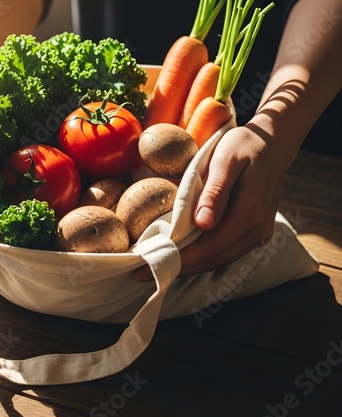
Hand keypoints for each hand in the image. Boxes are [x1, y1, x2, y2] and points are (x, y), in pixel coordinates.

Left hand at [135, 124, 286, 280]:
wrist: (274, 143)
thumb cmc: (245, 145)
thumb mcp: (225, 160)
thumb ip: (215, 192)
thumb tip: (202, 224)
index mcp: (249, 213)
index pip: (209, 248)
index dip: (178, 261)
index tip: (147, 267)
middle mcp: (257, 229)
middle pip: (213, 259)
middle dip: (178, 268)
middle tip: (142, 274)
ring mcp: (258, 233)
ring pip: (219, 258)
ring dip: (189, 265)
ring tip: (156, 266)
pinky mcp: (254, 231)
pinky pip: (226, 250)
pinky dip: (202, 255)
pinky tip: (182, 254)